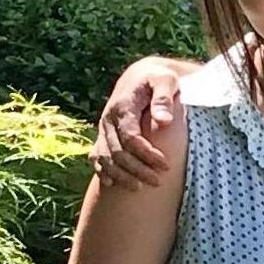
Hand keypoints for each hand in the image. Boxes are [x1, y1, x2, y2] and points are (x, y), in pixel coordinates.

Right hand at [94, 57, 188, 189]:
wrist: (140, 75)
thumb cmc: (158, 79)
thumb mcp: (166, 81)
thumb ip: (164, 99)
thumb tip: (163, 122)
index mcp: (122, 106)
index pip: (131, 138)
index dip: (147, 154)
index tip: (166, 166)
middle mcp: (108, 119)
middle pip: (118, 152)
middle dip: (137, 169)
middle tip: (157, 182)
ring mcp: (103, 129)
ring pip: (105, 158)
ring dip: (121, 175)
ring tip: (139, 188)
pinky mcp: (103, 135)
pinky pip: (97, 156)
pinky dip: (102, 171)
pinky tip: (111, 184)